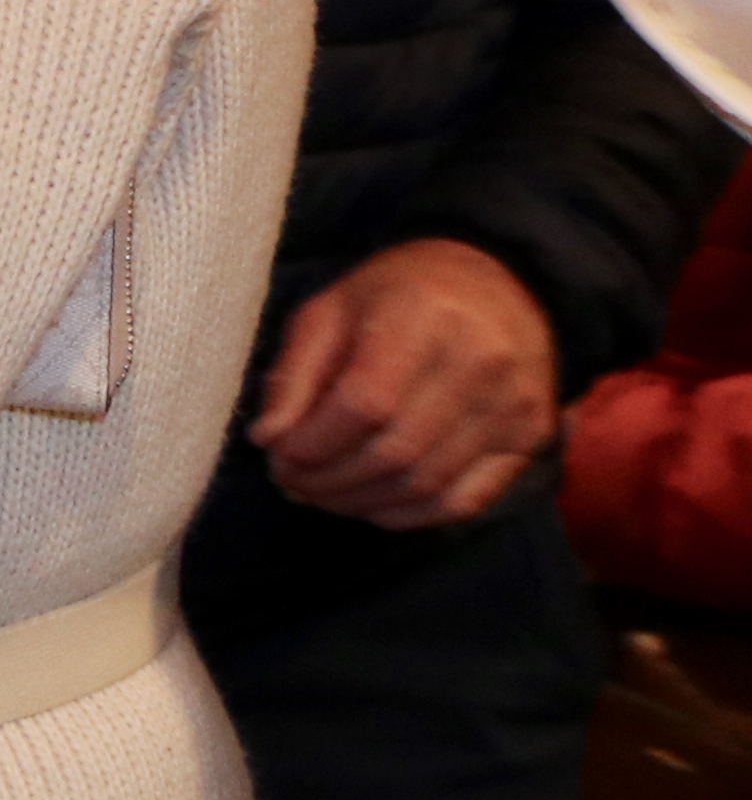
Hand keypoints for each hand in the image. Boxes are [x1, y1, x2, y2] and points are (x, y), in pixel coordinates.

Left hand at [251, 239, 557, 528]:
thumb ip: (295, 373)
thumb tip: (269, 439)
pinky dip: (408, 515)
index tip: (277, 451)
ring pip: (423, 484)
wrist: (503, 284)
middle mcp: (480, 362)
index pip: (363, 404)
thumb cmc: (399, 295)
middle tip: (291, 481)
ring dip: (359, 502)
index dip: (311, 442)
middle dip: (326, 480)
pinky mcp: (530, 437)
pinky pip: (463, 500)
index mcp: (424, 317)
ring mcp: (513, 404)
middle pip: (392, 452)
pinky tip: (372, 504)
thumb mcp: (331, 310)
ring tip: (322, 493)